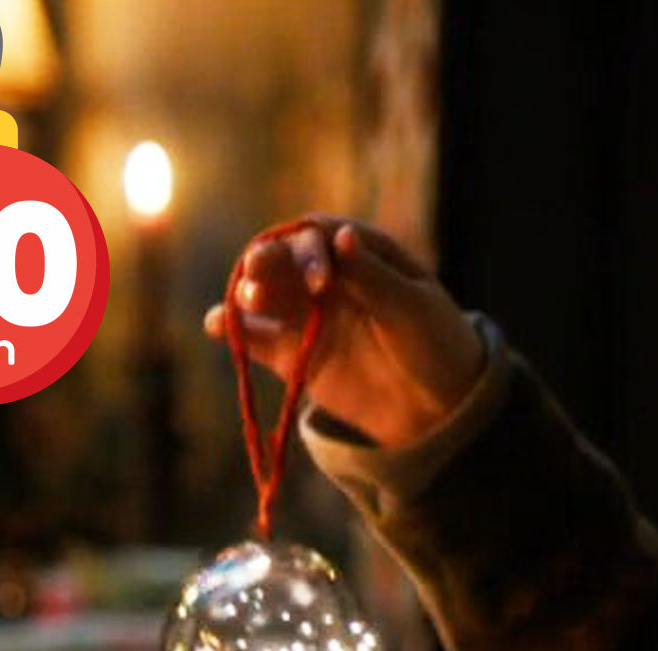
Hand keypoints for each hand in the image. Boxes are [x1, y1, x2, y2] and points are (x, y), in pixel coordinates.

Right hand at [203, 215, 485, 447]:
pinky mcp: (293, 352)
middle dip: (269, 262)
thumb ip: (375, 278)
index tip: (321, 282)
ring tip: (249, 302)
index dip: (312, 250)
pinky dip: (235, 329)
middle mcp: (327, 277)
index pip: (321, 235)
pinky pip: (257, 337)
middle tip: (260, 272)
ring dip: (250, 292)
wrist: (438, 407)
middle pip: (284, 258)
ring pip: (266, 293)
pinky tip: (218, 324)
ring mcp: (307, 313)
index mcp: (362, 254)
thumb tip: (342, 235)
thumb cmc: (437, 344)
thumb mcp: (414, 309)